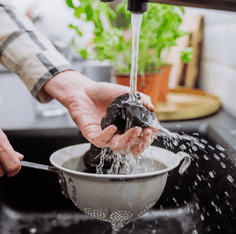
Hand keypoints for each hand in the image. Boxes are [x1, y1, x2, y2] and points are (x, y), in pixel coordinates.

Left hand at [42, 71, 157, 156]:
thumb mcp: (125, 93)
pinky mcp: (92, 134)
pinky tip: (113, 128)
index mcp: (126, 126)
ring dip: (128, 140)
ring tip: (135, 130)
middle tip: (145, 133)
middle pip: (131, 146)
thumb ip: (140, 99)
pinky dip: (107, 136)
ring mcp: (105, 135)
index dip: (147, 137)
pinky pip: (100, 141)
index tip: (152, 130)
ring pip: (117, 146)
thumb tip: (152, 108)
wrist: (82, 89)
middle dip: (140, 143)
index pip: (140, 137)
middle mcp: (117, 133)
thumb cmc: (102, 93)